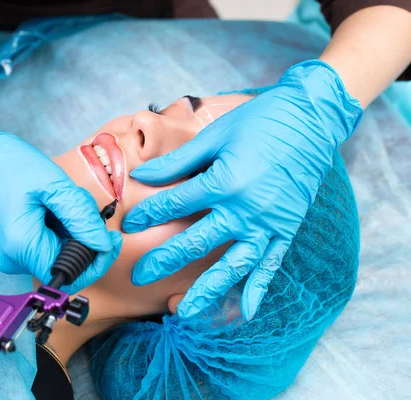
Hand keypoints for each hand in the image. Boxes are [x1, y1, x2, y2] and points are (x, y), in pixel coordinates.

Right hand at [0, 116, 121, 292]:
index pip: (71, 275)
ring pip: (56, 256)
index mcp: (21, 246)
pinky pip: (44, 248)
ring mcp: (9, 255)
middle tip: (86, 210)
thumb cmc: (8, 164)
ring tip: (63, 202)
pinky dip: (58, 232)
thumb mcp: (54, 185)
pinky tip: (53, 209)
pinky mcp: (10, 247)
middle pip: (65, 267)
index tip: (109, 239)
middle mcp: (12, 259)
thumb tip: (103, 244)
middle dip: (84, 242)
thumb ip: (81, 217)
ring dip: (71, 234)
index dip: (96, 261)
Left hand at [122, 60, 361, 318]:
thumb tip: (141, 175)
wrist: (311, 118)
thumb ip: (178, 160)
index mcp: (224, 182)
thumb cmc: (260, 121)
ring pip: (233, 265)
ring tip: (185, 311)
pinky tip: (244, 312)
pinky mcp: (286, 229)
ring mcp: (267, 223)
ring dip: (208, 290)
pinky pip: (271, 265)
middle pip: (196, 242)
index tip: (128, 226)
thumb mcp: (215, 135)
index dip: (149, 215)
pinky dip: (258, 289)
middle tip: (140, 276)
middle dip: (164, 260)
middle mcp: (244, 209)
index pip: (175, 204)